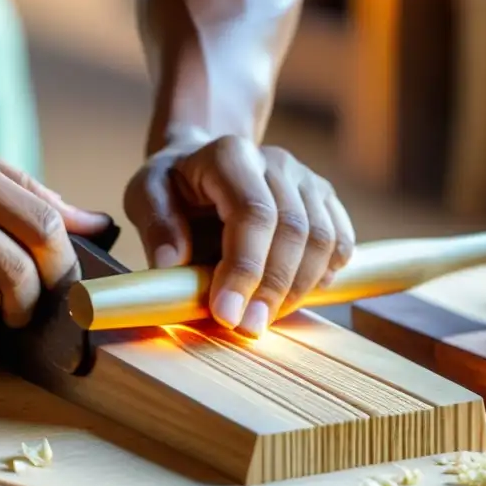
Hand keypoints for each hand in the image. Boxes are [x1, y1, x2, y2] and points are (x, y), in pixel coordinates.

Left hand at [123, 135, 354, 336]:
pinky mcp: (324, 200)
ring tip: (262, 319)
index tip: (226, 313)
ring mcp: (306, 179)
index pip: (252, 213)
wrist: (201, 164)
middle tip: (247, 329)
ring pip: (323, 239)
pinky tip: (292, 298)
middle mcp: (276, 161)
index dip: (244, 268)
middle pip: (293, 229)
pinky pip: (340, 242)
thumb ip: (156, 224)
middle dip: (272, 288)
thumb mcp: (145, 193)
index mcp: (230, 155)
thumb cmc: (172, 185)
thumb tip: (171, 262)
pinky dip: (322, 277)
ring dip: (297, 290)